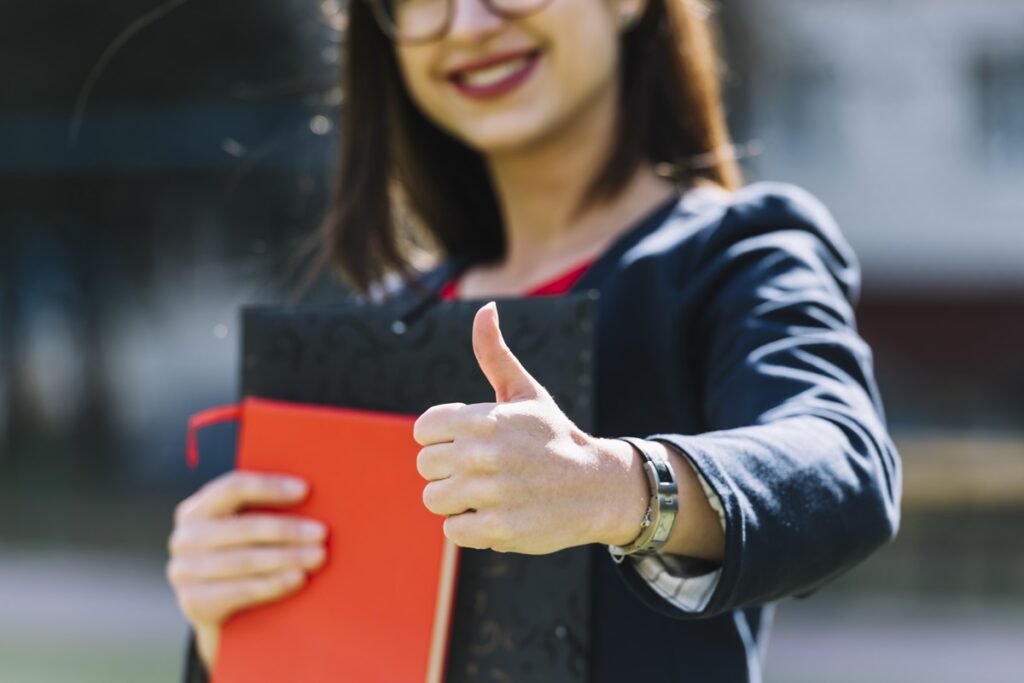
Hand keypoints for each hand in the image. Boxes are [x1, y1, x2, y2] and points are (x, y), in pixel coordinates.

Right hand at [166, 471, 327, 671]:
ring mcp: (185, 571)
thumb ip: (263, 511)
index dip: (269, 487)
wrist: (222, 617)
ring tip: (318, 556)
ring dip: (287, 557)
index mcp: (196, 510)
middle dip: (288, 530)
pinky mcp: (194, 602)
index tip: (305, 490)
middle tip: (321, 533)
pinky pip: (241, 590)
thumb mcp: (244, 534)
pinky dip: (274, 584)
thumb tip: (307, 493)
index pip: (233, 488)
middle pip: (245, 527)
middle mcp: (185, 538)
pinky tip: (298, 578)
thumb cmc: (244, 560)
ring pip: (246, 560)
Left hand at [413, 302, 648, 554]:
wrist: (598, 487)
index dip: (442, 438)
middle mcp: (484, 453)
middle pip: (426, 465)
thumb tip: (485, 307)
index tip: (470, 443)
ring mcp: (491, 492)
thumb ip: (495, 354)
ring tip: (489, 493)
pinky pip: (453, 530)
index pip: (423, 429)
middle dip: (449, 470)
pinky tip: (497, 514)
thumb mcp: (526, 393)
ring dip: (457, 500)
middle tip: (483, 471)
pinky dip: (470, 527)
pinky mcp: (499, 528)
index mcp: (484, 418)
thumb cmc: (555, 437)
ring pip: (434, 498)